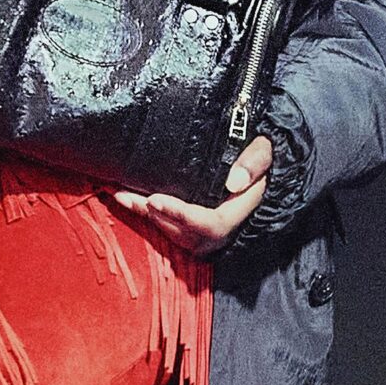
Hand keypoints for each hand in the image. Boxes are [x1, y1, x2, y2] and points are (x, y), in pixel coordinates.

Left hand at [112, 135, 273, 255]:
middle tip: (126, 195)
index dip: (182, 215)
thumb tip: (234, 181)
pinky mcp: (193, 229)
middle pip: (184, 231)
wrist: (260, 174)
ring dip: (143, 215)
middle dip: (154, 215)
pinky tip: (123, 198)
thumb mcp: (266, 152)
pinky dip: (144, 214)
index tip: (155, 199)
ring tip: (119, 194)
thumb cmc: (261, 159)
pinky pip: (166, 227)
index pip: (211, 223)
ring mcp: (206, 232)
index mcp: (240, 211)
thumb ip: (256, 160)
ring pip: (172, 231)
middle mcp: (222, 229)